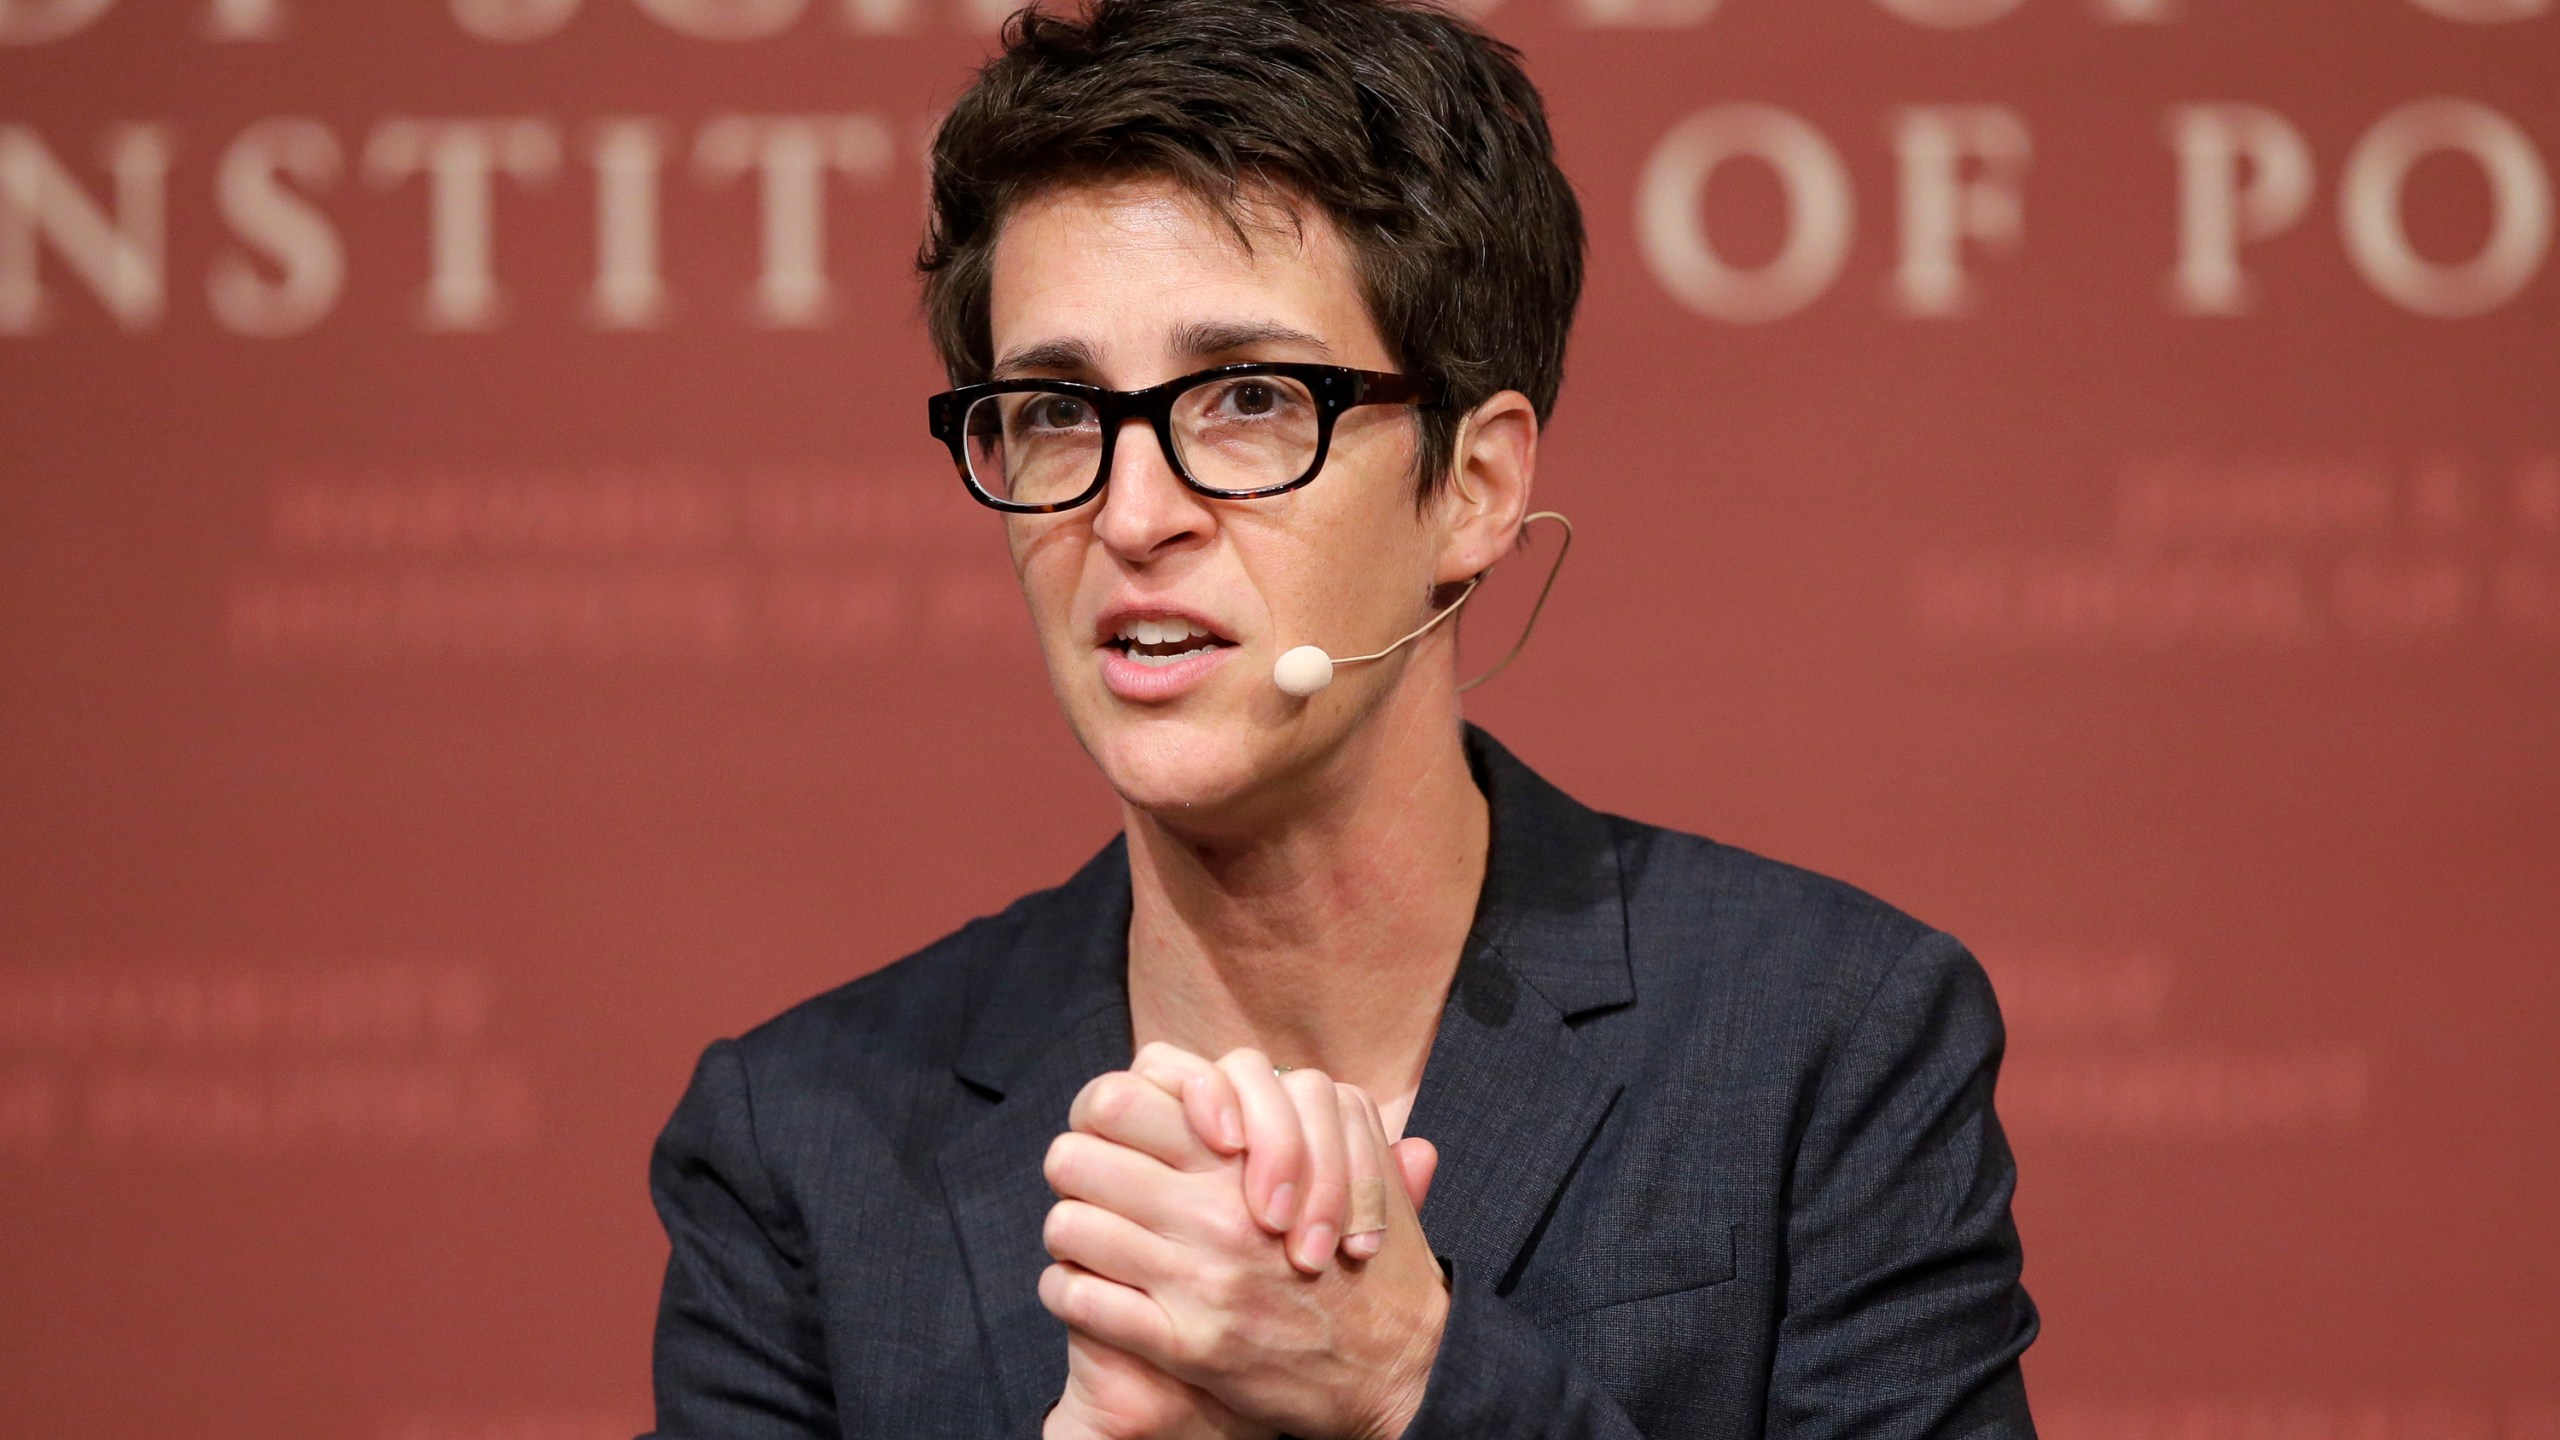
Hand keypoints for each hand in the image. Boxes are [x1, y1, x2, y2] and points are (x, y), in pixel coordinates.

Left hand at [1041, 1061, 1449, 1439]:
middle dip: (1076, 1165)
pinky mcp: (1184, 1344)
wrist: (1398, 1372)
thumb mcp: (1361, 1165)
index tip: (1124, 1132)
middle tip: (1089, 1181)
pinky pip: (1080, 1298)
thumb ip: (1316, 1117)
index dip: (1110, 1108)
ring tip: (1087, 1237)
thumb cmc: (1374, 1266)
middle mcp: (1218, 1212)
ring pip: (1068, 1224)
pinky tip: (1085, 1290)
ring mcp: (1197, 1279)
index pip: (1123, 1095)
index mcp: (1252, 1159)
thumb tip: (1258, 1078)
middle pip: (1077, 1155)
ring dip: (1071, 1230)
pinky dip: (1066, 1291)